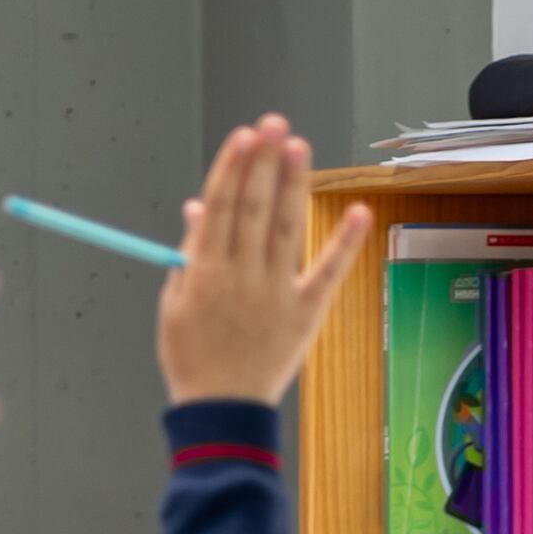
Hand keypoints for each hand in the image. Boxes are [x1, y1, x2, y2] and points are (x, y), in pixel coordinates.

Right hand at [154, 115, 372, 407]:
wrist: (221, 410)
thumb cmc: (192, 358)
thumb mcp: (174, 304)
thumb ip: (188, 253)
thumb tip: (199, 207)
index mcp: (204, 272)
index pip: (221, 207)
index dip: (233, 167)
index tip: (245, 136)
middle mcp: (240, 276)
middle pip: (253, 208)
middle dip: (264, 162)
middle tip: (274, 123)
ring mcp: (275, 292)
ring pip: (285, 228)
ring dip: (293, 185)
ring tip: (299, 147)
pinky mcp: (305, 312)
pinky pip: (327, 273)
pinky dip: (343, 243)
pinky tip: (358, 212)